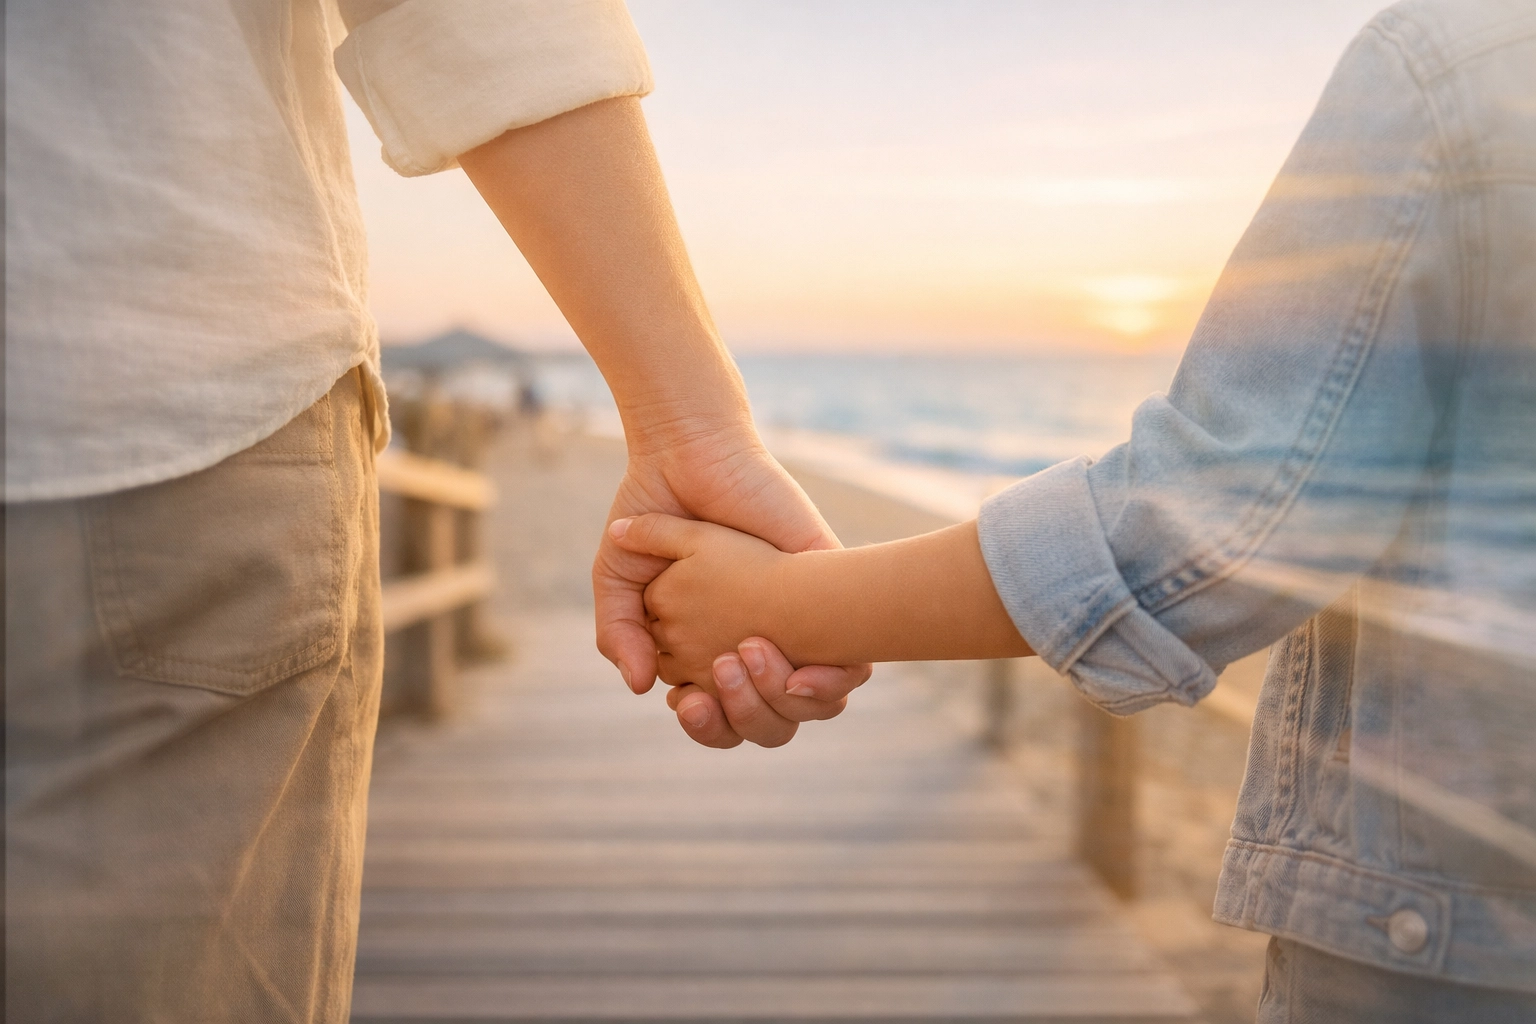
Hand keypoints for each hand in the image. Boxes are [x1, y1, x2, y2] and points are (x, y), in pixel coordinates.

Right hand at [592, 429, 869, 730]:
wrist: (689, 455)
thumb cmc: (652, 513)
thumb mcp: (619, 578)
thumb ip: (620, 633)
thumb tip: (640, 688)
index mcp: (711, 650)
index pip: (721, 718)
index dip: (707, 724)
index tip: (687, 701)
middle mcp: (759, 644)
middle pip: (766, 724)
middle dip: (740, 718)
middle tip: (715, 679)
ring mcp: (797, 623)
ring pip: (810, 707)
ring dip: (777, 701)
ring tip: (743, 654)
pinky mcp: (828, 594)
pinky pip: (852, 666)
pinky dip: (829, 683)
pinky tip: (798, 673)